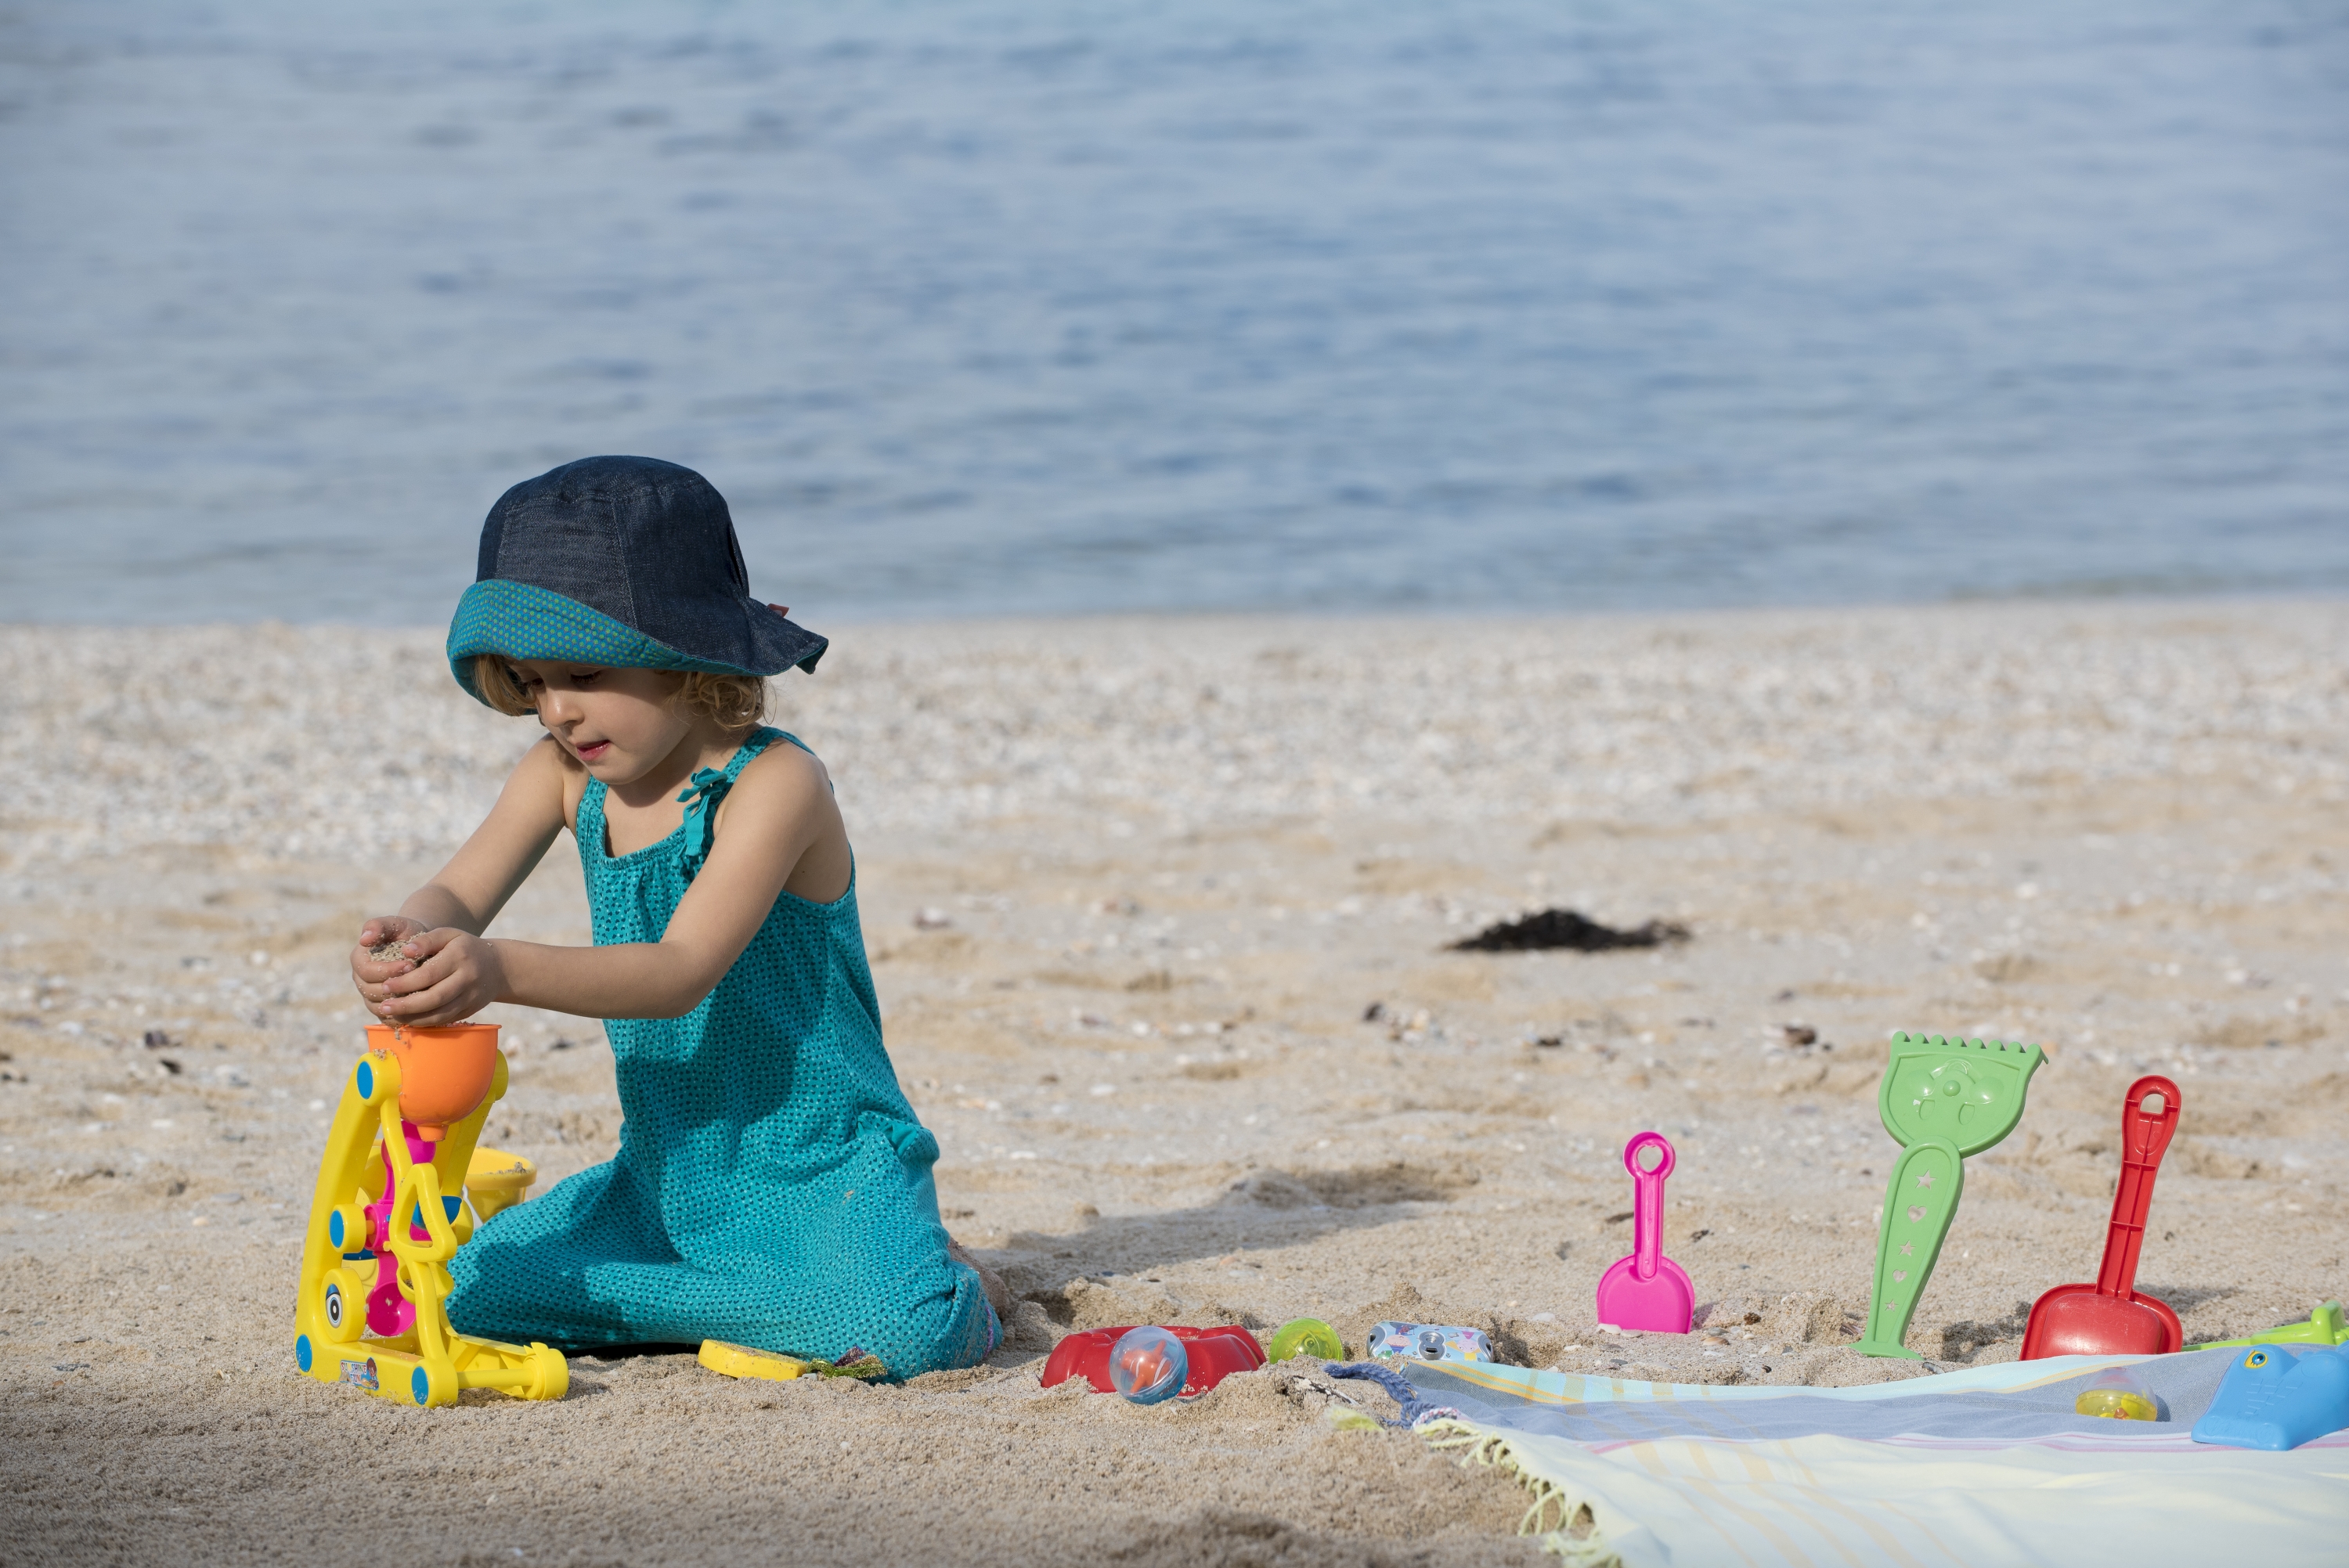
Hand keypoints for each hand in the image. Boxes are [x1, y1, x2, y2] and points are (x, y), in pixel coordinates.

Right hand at [351, 915, 431, 1010]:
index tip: (410, 964)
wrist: (419, 947)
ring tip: (421, 993)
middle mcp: (361, 980)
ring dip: (400, 1002)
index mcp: (359, 960)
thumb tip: (365, 938)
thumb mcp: (395, 924)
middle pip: (371, 991)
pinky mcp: (382, 1008)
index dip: (388, 970)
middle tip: (418, 981)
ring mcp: (369, 995)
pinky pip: (387, 1018)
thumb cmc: (406, 932)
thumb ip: (379, 925)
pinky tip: (420, 1008)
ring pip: (378, 1007)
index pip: (367, 971)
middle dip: (396, 986)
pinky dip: (402, 1015)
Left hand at [370, 928, 507, 1028]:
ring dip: (413, 1018)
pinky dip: (425, 1023)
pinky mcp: (469, 1011)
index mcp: (460, 956)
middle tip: (384, 1007)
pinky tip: (408, 1020)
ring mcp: (470, 997)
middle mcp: (467, 978)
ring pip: (440, 1014)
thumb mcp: (449, 935)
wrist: (498, 967)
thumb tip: (406, 951)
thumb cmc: (465, 948)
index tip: (385, 986)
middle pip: (434, 998)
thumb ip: (427, 940)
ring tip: (392, 1016)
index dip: (405, 982)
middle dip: (406, 1005)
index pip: (429, 974)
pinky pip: (445, 1020)